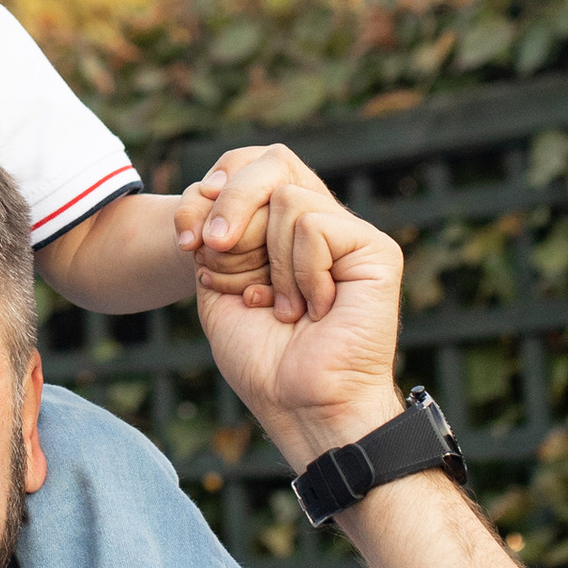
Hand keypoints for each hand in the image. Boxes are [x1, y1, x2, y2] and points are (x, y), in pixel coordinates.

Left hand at [187, 147, 406, 467]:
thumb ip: (214, 228)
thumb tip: (208, 184)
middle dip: (229, 204)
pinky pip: (314, 225)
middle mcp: (321, 224)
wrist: (299, 405)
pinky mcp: (376, 250)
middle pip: (271, 162)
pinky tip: (312, 308)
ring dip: (265, 259)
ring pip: (287, 198)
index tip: (191, 241)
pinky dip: (298, 271)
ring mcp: (351, 236)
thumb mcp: (218, 282)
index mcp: (284, 230)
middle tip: (212, 249)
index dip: (217, 189)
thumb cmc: (261, 358)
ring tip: (282, 306)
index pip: (251, 165)